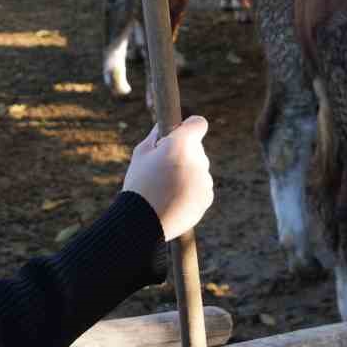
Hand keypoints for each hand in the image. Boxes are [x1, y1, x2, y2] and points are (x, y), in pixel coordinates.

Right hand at [122, 116, 213, 240]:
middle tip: (163, 167)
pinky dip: (192, 190)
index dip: (189, 127)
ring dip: (188, 172)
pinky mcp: (207, 198)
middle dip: (184, 153)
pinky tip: (174, 199)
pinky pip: (202, 187)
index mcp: (181, 144)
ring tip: (166, 187)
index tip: (180, 134)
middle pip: (197, 149)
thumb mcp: (141, 154)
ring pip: (199, 169)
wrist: (143, 222)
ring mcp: (205, 180)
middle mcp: (198, 160)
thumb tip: (163, 126)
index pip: (199, 123)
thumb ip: (156, 136)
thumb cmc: (139, 185)